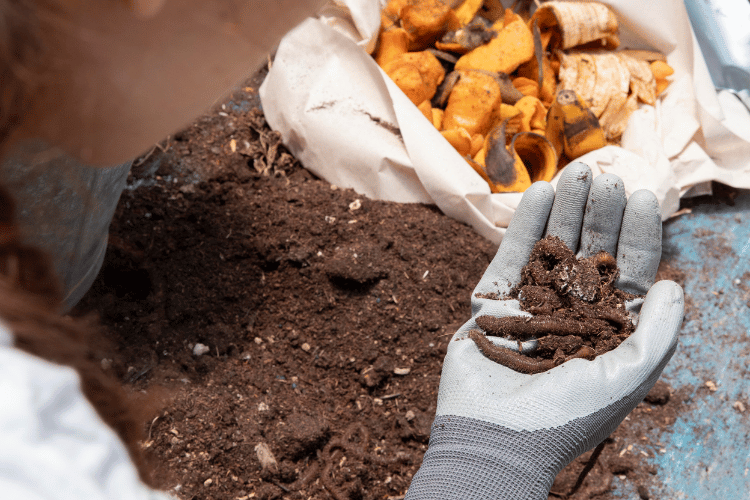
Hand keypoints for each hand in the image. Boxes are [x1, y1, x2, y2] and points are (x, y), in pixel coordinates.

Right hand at [405, 163, 683, 499]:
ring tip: (575, 172)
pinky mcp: (493, 303)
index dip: (637, 235)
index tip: (642, 196)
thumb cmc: (567, 415)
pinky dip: (524, 225)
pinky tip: (540, 194)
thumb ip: (657, 332)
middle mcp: (570, 312)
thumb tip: (676, 286)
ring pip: (551, 247)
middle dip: (599, 214)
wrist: (496, 437)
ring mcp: (530, 305)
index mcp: (606, 330)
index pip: (628, 273)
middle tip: (605, 175)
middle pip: (588, 252)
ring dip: (564, 209)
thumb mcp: (628, 376)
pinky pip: (510, 256)